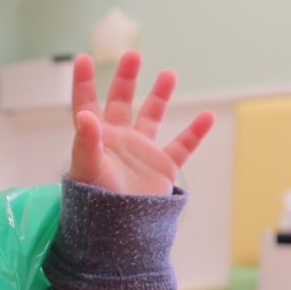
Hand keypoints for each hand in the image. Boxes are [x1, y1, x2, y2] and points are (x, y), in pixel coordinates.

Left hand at [68, 51, 214, 195]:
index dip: (83, 84)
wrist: (117, 234)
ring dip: (159, 96)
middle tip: (133, 55)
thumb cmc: (94, 203)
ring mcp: (140, 153)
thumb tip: (86, 115)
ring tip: (168, 74)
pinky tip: (207, 117)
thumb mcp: (88, 169)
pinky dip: (195, 133)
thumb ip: (86, 142)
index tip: (83, 60)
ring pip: (151, 118)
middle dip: (125, 79)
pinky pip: (181, 146)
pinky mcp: (161, 168)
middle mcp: (117, 141)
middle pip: (120, 103)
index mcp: (96, 139)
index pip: (86, 105)